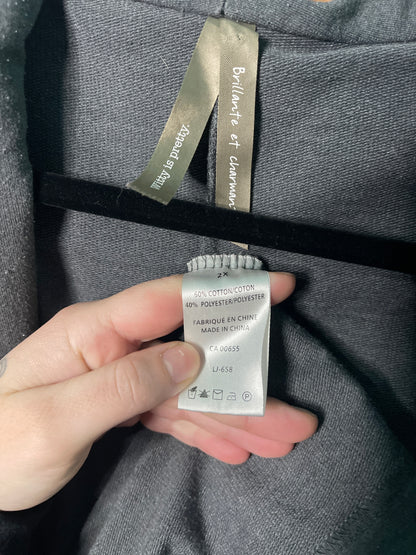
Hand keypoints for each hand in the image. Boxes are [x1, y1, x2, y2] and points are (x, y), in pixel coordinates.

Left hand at [0, 273, 315, 510]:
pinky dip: (207, 429)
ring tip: (278, 439)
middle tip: (291, 416)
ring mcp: (123, 376)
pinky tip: (235, 445)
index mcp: (94, 332)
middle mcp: (115, 347)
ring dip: (236, 416)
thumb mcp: (56, 419)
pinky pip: (175, 414)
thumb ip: (124, 383)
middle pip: (194, 356)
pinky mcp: (126, 404)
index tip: (276, 287)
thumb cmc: (1, 446)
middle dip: (245, 385)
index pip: (169, 300)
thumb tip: (190, 356)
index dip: (224, 294)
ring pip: (192, 391)